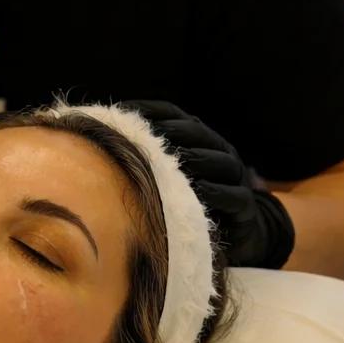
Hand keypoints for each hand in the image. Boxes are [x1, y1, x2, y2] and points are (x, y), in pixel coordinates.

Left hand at [124, 100, 294, 268]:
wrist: (238, 232)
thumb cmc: (190, 197)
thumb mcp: (168, 173)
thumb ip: (146, 154)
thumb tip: (100, 137)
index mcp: (200, 137)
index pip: (174, 113)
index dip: (147, 110)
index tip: (118, 111)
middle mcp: (220, 150)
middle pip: (195, 132)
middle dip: (167, 131)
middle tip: (139, 135)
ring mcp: (236, 177)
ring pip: (216, 160)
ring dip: (189, 160)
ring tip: (162, 162)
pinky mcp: (244, 205)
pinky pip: (230, 195)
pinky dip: (210, 193)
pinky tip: (189, 192)